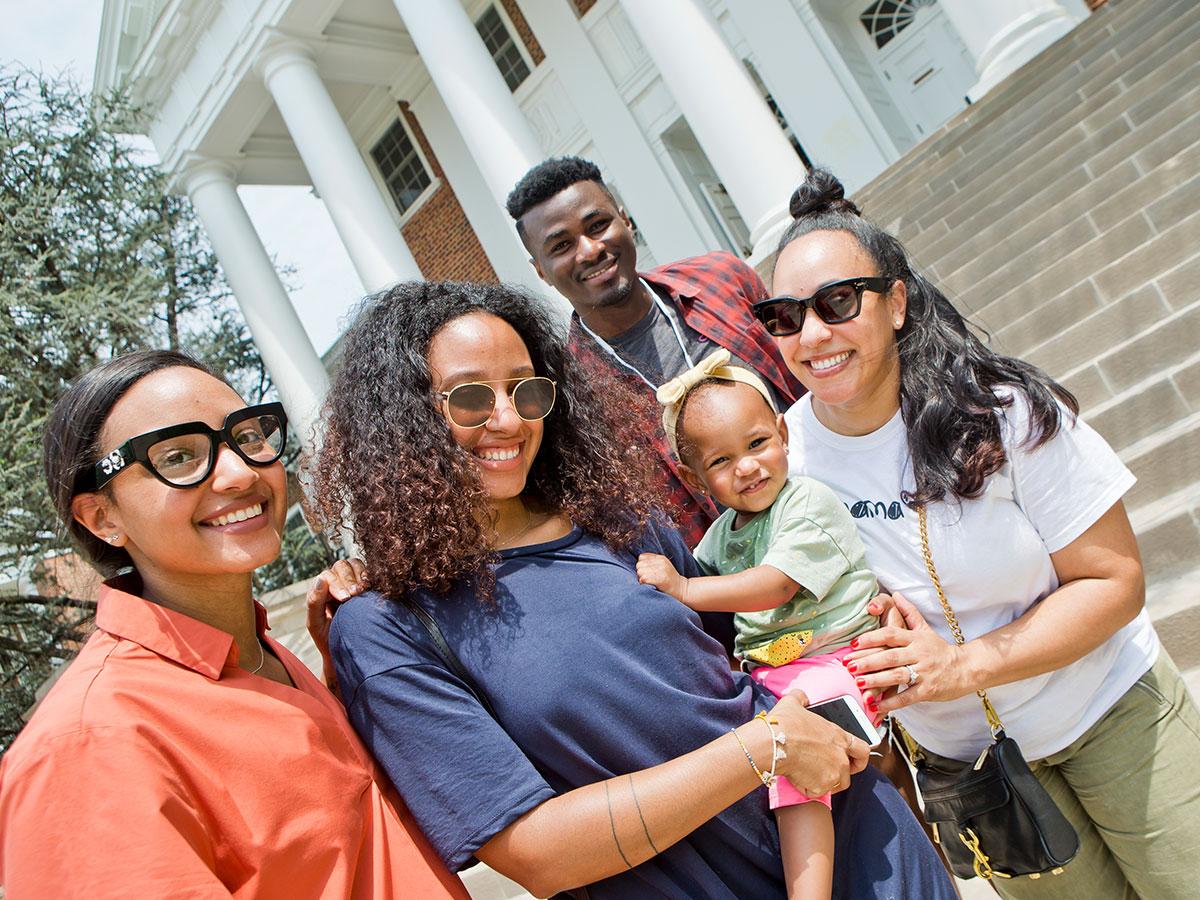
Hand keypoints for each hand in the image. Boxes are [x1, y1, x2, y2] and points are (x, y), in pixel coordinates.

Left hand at [306, 558, 368, 692]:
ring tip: (364, 590)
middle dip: (349, 579)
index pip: (327, 575)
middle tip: (355, 595)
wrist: (346, 652)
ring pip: (355, 564)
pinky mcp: (366, 585)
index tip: (345, 598)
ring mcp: (351, 582)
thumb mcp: (315, 624)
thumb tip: (320, 579)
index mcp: (321, 590)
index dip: (336, 584)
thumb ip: (314, 602)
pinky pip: (369, 572)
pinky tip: (372, 587)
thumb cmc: (328, 639)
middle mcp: (335, 581)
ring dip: (360, 575)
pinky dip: (371, 576)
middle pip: (341, 566)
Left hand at [636, 553, 686, 601]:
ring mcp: (661, 570)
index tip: (646, 573)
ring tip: (649, 583)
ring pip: (640, 572)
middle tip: (647, 579)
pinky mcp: (661, 579)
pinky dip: (643, 583)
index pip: (641, 557)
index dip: (642, 566)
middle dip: (640, 573)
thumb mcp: (663, 567)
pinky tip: (649, 586)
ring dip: (641, 579)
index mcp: (660, 558)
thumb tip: (638, 565)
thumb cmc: (670, 581)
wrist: (683, 590)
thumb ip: (652, 563)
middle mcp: (661, 562)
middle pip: (639, 565)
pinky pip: (644, 579)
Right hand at [764, 693, 869, 796]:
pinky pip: (816, 792)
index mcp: (839, 736)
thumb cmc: (784, 723)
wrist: (773, 742)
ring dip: (822, 783)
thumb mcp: (793, 703)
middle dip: (837, 775)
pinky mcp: (821, 786)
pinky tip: (795, 777)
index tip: (854, 761)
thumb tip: (801, 696)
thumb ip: (801, 698)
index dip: (860, 758)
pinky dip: (807, 788)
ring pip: (833, 785)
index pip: (863, 750)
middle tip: (823, 773)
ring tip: (806, 774)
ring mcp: (833, 773)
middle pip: (848, 774)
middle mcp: (841, 757)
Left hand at [843, 593, 972, 714]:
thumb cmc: (940, 650)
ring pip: (897, 675)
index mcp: (915, 638)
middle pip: (890, 656)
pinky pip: (907, 696)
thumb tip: (896, 594)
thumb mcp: (925, 629)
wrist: (966, 668)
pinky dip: (891, 702)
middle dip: (868, 661)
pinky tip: (876, 705)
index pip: (890, 634)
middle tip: (849, 665)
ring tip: (858, 684)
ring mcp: (924, 672)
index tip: (853, 643)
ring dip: (876, 680)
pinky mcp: (928, 690)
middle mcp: (919, 654)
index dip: (871, 638)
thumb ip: (909, 612)